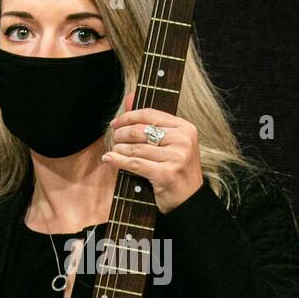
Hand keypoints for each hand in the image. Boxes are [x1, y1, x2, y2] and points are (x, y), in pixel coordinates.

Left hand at [102, 93, 203, 214]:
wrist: (190, 200)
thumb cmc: (177, 170)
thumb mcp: (170, 143)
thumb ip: (150, 121)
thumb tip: (129, 97)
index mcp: (186, 128)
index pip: (150, 114)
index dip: (128, 116)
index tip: (115, 123)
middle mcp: (183, 140)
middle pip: (140, 130)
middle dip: (121, 134)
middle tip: (114, 139)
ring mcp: (176, 157)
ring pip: (135, 148)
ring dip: (119, 149)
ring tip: (114, 150)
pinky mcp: (166, 174)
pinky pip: (134, 164)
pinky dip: (118, 161)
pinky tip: (109, 159)